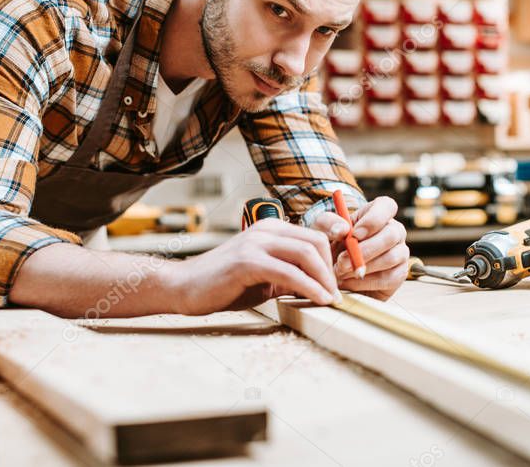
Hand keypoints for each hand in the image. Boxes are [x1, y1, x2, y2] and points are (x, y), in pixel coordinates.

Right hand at [170, 219, 340, 313]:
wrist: (184, 287)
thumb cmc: (224, 284)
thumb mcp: (266, 277)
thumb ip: (292, 275)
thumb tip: (325, 286)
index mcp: (272, 229)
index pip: (316, 235)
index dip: (335, 256)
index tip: (345, 279)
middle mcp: (266, 229)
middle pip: (317, 241)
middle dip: (334, 269)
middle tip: (339, 294)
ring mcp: (256, 242)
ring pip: (307, 253)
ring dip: (325, 279)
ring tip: (332, 299)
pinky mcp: (248, 261)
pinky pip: (289, 272)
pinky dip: (310, 287)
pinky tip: (319, 300)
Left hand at [312, 195, 408, 299]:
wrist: (334, 273)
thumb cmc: (332, 245)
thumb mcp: (323, 230)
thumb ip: (328, 223)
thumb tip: (343, 229)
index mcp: (378, 212)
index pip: (387, 206)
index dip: (374, 219)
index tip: (354, 234)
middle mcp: (394, 230)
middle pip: (392, 235)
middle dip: (366, 250)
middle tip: (342, 261)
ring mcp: (400, 252)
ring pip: (391, 258)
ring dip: (363, 267)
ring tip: (341, 272)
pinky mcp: (399, 274)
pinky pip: (389, 278)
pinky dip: (366, 282)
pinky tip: (350, 281)